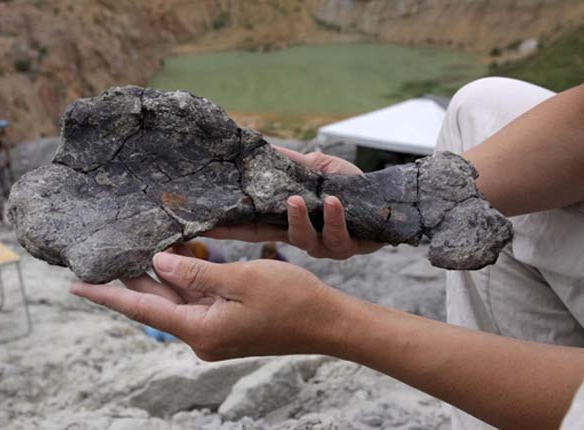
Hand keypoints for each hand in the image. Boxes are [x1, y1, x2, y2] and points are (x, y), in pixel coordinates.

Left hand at [70, 252, 353, 359]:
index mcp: (200, 330)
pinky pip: (197, 301)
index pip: (142, 309)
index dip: (107, 295)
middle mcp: (201, 336)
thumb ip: (195, 273)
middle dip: (133, 278)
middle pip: (157, 303)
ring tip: (138, 249)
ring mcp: (215, 331)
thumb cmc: (290, 300)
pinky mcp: (228, 324)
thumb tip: (158, 263)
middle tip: (108, 251)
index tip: (75, 286)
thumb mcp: (239, 280)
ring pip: (177, 300)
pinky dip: (187, 280)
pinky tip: (180, 258)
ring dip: (162, 276)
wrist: (328, 323)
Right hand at [206, 145, 382, 258]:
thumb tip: (260, 144)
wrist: (387, 200)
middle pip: (263, 238)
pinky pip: (337, 236)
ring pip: (301, 239)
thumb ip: (290, 163)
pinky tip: (334, 201)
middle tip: (223, 220)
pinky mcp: (347, 247)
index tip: (201, 223)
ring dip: (297, 219)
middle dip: (240, 232)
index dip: (226, 226)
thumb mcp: (316, 169)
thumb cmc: (349, 186)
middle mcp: (300, 237)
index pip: (250, 225)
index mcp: (287, 220)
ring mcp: (322, 246)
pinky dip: (334, 217)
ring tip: (297, 200)